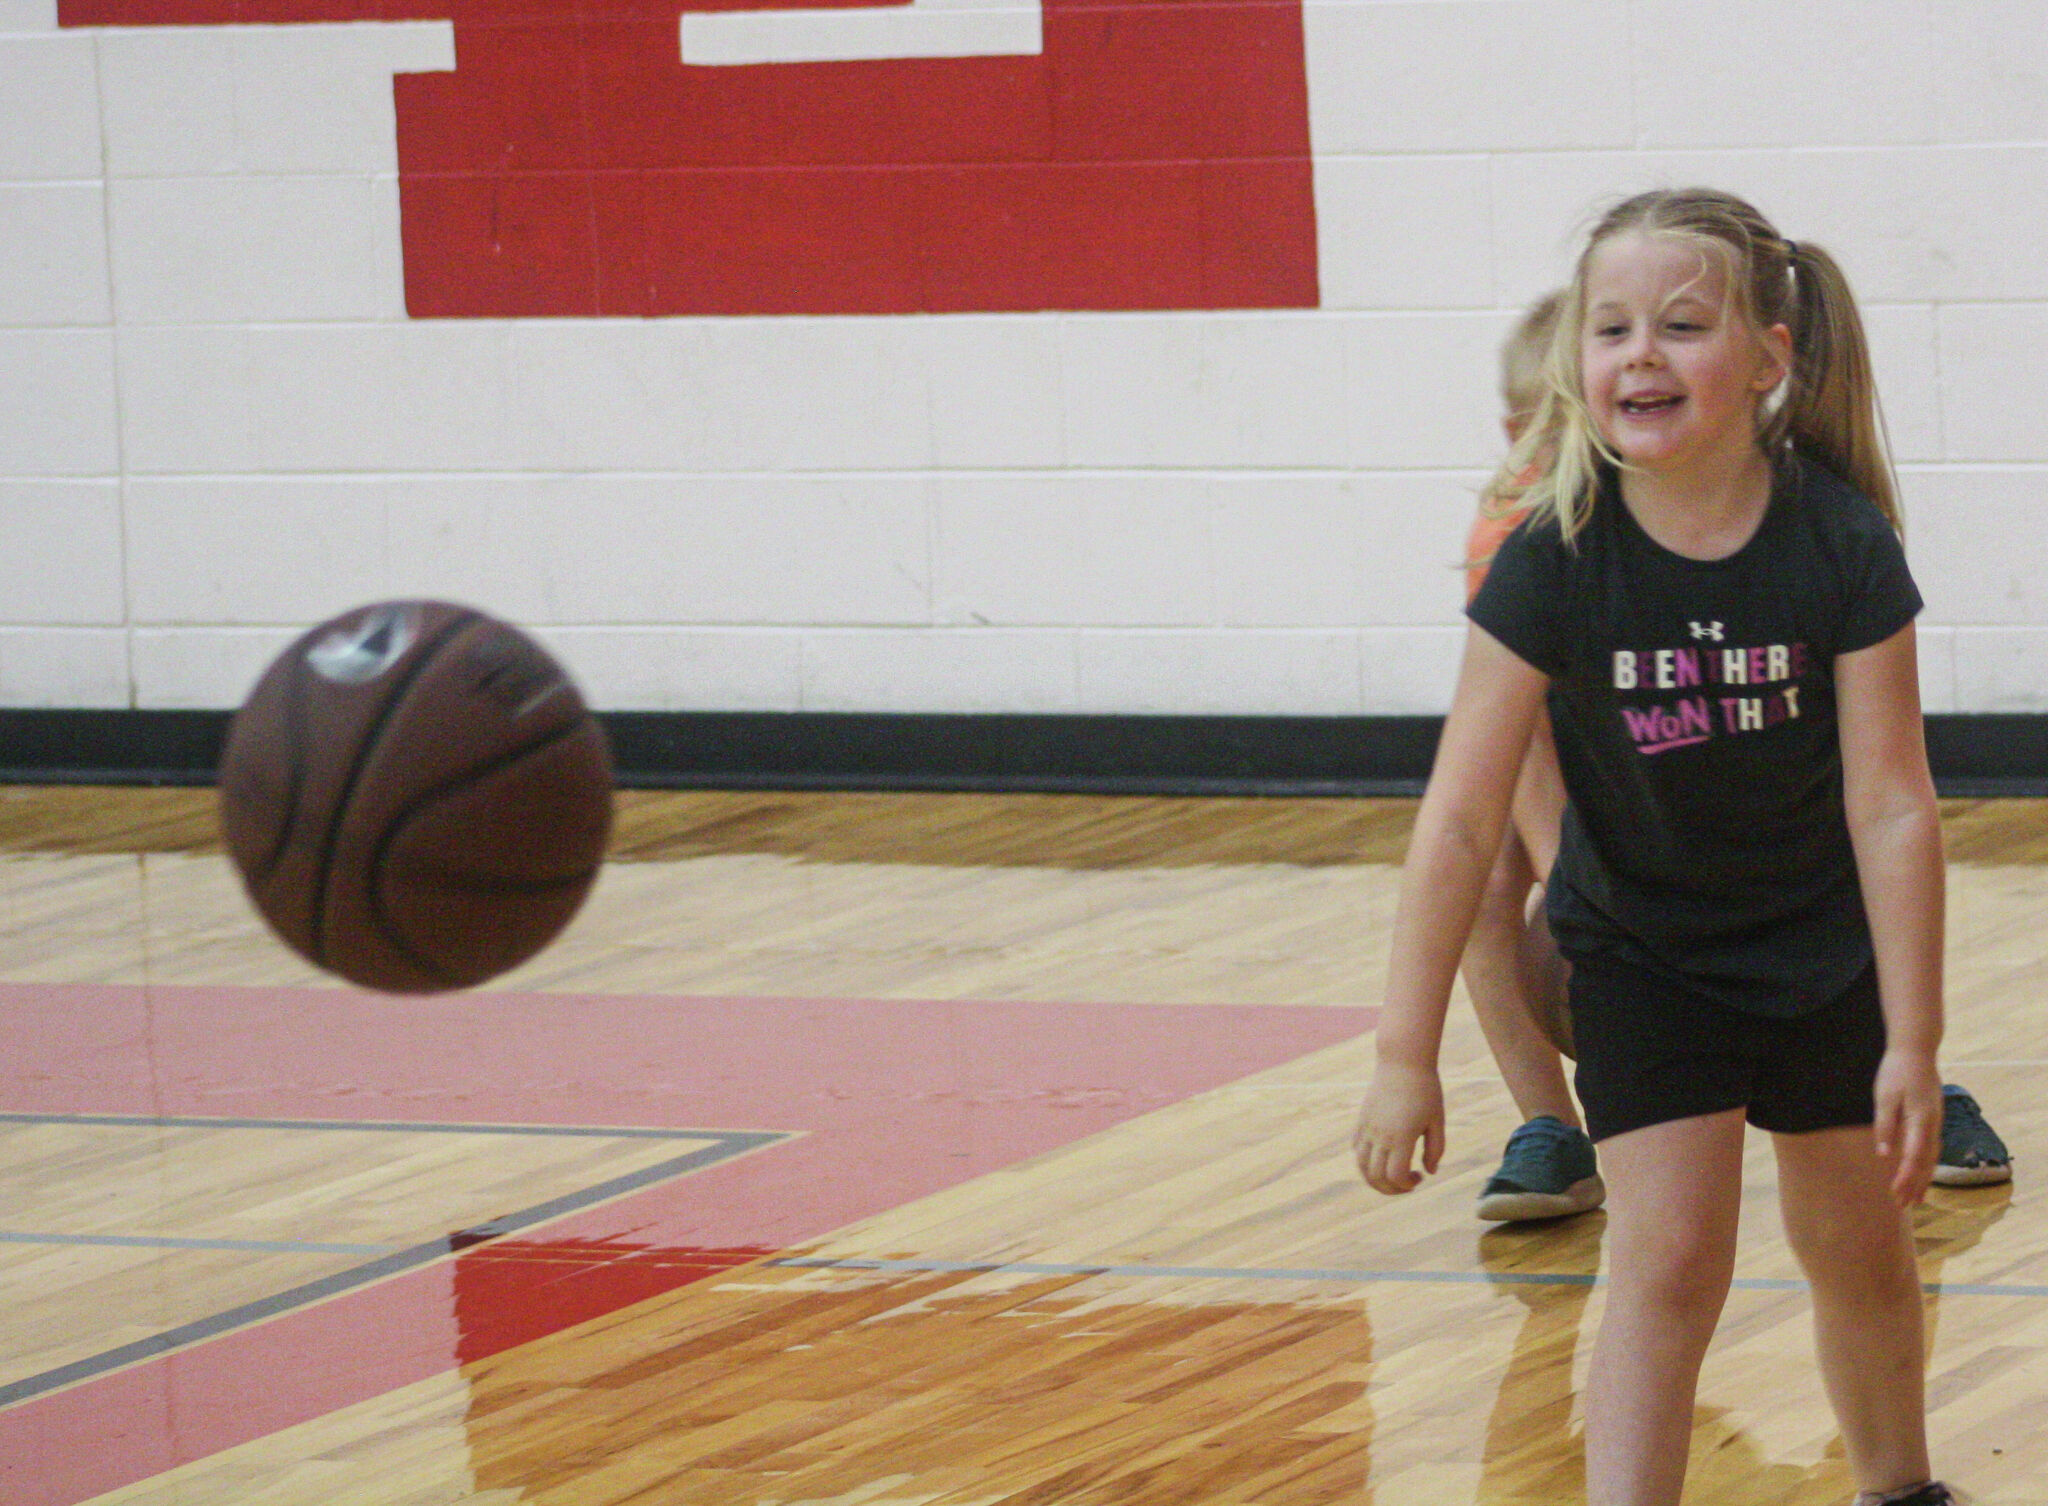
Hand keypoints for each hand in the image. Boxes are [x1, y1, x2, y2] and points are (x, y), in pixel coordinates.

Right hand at [1353, 1059, 1445, 1194]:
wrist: (1402, 1061)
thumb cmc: (1425, 1090)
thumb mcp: (1437, 1120)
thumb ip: (1436, 1149)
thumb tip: (1429, 1172)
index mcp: (1401, 1137)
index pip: (1396, 1176)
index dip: (1406, 1185)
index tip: (1419, 1177)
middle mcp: (1380, 1135)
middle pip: (1375, 1177)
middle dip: (1391, 1189)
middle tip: (1407, 1184)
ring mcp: (1367, 1128)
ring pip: (1361, 1166)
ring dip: (1374, 1179)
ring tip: (1391, 1176)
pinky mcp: (1361, 1120)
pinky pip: (1356, 1149)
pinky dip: (1365, 1161)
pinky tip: (1382, 1156)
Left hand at [1872, 1045, 1941, 1206]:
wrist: (1917, 1050)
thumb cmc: (1896, 1071)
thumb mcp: (1884, 1096)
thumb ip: (1885, 1126)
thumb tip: (1885, 1155)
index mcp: (1920, 1119)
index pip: (1914, 1156)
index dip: (1905, 1177)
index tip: (1896, 1194)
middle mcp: (1932, 1124)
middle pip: (1926, 1162)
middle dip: (1914, 1186)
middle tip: (1902, 1207)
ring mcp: (1936, 1122)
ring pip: (1932, 1158)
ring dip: (1922, 1180)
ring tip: (1914, 1200)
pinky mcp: (1933, 1119)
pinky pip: (1932, 1149)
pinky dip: (1926, 1166)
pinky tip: (1920, 1175)